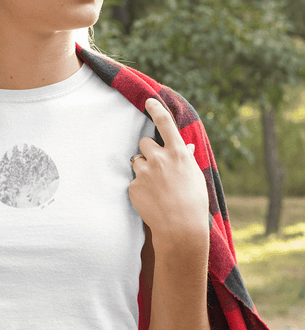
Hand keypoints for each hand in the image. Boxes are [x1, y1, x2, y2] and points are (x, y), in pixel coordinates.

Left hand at [129, 98, 208, 250]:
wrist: (181, 228)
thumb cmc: (194, 203)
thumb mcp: (195, 177)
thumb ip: (188, 159)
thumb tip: (188, 147)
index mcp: (179, 153)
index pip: (165, 123)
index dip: (155, 109)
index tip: (148, 101)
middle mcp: (160, 159)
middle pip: (144, 142)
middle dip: (148, 152)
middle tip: (157, 167)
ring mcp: (144, 172)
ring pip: (137, 161)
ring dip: (143, 169)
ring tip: (156, 187)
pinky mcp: (133, 186)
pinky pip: (134, 181)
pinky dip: (140, 188)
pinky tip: (151, 199)